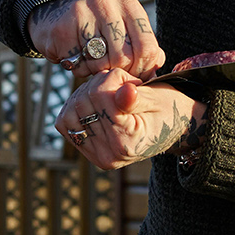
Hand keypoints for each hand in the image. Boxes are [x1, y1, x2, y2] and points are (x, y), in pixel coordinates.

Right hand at [29, 0, 163, 79]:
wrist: (55, 18)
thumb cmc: (98, 32)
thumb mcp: (124, 33)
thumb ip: (144, 50)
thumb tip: (156, 70)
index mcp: (129, 6)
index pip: (147, 47)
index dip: (142, 69)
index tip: (133, 75)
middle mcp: (107, 3)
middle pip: (124, 57)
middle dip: (118, 72)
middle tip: (109, 72)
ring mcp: (83, 13)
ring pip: (100, 63)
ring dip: (97, 72)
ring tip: (91, 62)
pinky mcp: (63, 28)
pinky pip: (78, 64)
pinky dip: (79, 70)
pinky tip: (76, 59)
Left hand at [57, 69, 206, 170]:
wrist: (170, 128)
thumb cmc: (167, 109)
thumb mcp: (157, 99)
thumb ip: (137, 98)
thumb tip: (123, 93)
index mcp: (128, 142)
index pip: (102, 97)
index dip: (114, 79)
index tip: (132, 81)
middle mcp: (109, 154)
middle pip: (83, 102)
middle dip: (100, 84)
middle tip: (122, 86)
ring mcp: (95, 155)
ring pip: (70, 110)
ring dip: (87, 94)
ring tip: (110, 94)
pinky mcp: (86, 150)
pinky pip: (64, 122)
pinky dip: (76, 106)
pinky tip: (97, 104)